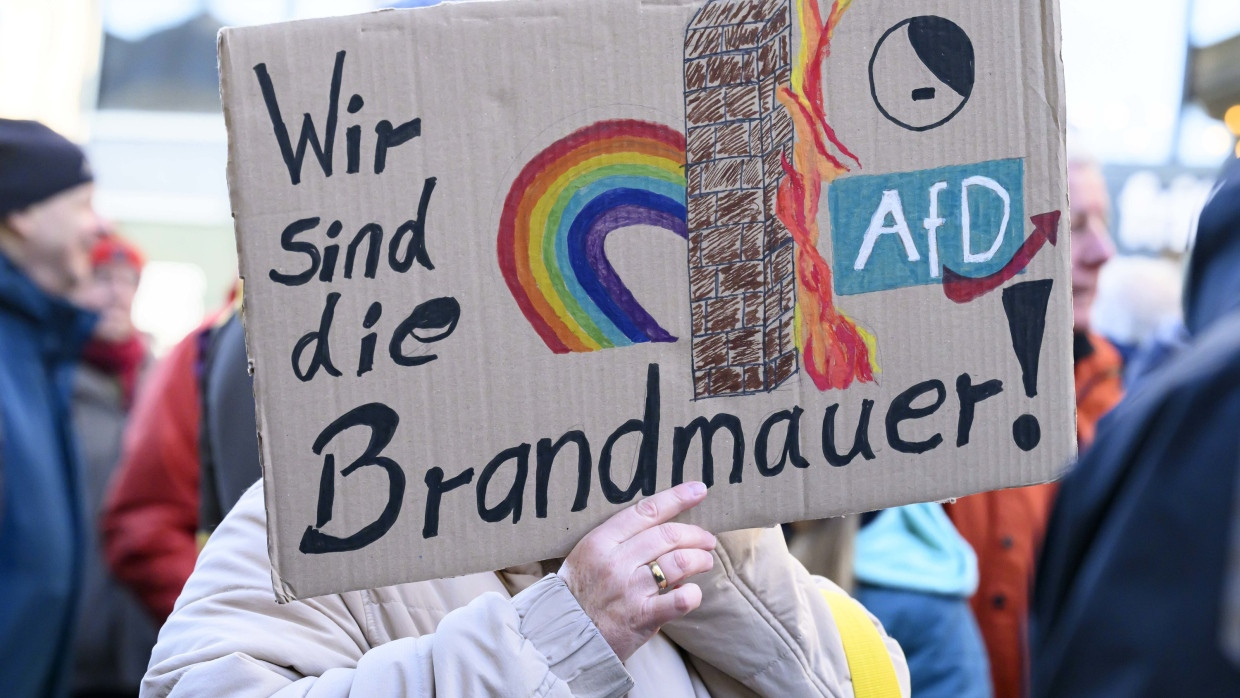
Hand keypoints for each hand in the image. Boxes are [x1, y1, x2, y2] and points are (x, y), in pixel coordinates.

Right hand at [557, 481, 715, 661]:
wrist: (565, 635)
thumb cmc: (581, 592)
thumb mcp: (589, 555)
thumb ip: (621, 540)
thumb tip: (664, 530)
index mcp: (601, 541)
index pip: (646, 511)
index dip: (677, 498)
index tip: (699, 490)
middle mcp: (616, 562)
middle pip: (668, 535)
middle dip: (695, 534)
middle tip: (707, 539)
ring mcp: (629, 590)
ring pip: (679, 562)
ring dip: (700, 559)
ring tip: (705, 561)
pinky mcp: (641, 618)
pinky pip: (679, 600)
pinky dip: (693, 594)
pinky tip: (692, 592)